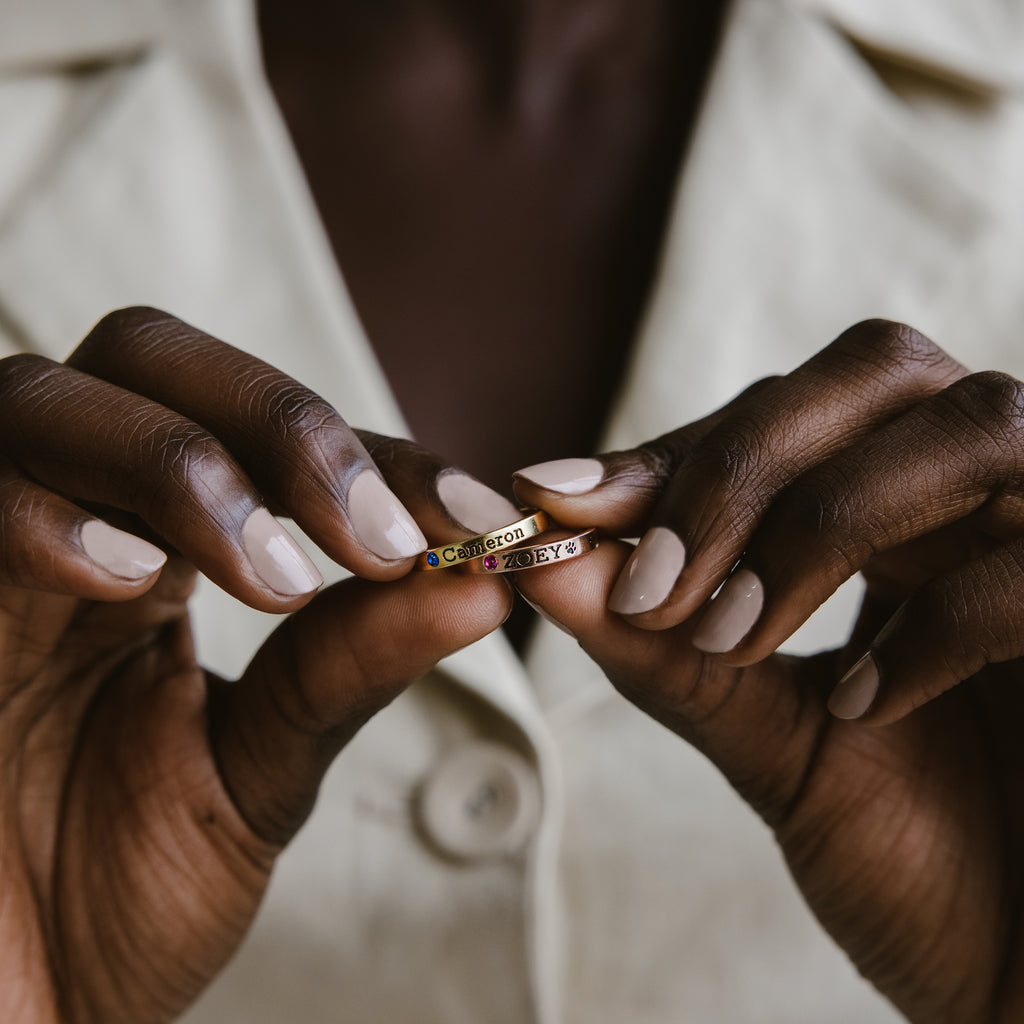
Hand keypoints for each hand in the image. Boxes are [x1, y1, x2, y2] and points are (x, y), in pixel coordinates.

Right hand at [0, 308, 511, 1022]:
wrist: (11, 1014)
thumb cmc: (117, 898)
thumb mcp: (263, 767)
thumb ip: (353, 664)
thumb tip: (483, 581)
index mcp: (160, 546)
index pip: (269, 437)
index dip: (374, 456)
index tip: (470, 514)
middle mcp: (68, 518)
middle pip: (149, 356)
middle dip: (278, 423)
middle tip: (374, 534)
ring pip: (44, 397)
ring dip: (183, 465)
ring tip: (276, 576)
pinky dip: (47, 518)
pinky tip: (131, 580)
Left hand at [515, 320, 1023, 1023]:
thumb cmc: (917, 858)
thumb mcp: (764, 738)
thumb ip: (663, 647)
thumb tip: (542, 562)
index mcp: (903, 511)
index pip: (783, 414)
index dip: (673, 451)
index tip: (557, 503)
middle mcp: (989, 499)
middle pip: (878, 368)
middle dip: (742, 462)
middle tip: (654, 582)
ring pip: (971, 424)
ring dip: (823, 521)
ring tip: (733, 635)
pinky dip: (933, 623)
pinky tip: (863, 707)